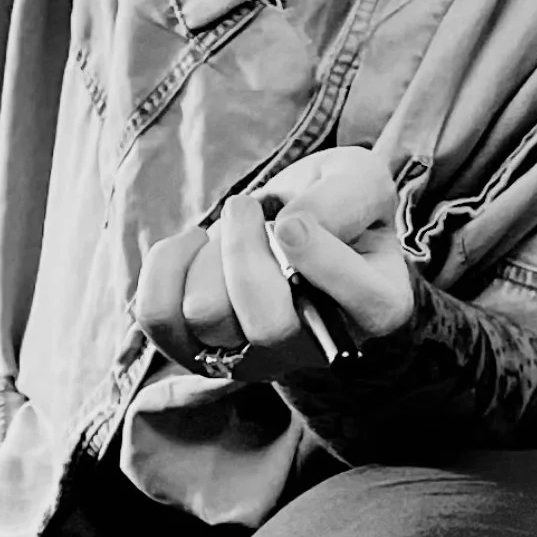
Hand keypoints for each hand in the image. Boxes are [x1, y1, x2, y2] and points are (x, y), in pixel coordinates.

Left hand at [135, 147, 412, 379]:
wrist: (292, 221)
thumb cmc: (335, 202)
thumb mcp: (360, 178)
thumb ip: (345, 198)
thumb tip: (291, 229)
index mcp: (378, 307)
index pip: (359, 306)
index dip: (318, 257)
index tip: (292, 219)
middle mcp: (316, 347)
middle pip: (267, 325)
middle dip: (244, 250)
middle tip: (249, 209)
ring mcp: (255, 358)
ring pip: (207, 315)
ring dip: (210, 253)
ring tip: (232, 232)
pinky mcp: (199, 350)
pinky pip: (157, 315)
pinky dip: (167, 264)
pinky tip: (197, 246)